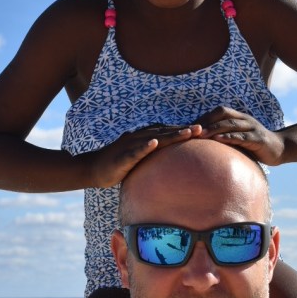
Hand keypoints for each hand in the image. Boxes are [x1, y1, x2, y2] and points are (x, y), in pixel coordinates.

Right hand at [87, 124, 202, 186]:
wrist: (92, 169)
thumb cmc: (117, 165)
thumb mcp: (139, 160)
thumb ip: (153, 159)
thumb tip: (169, 164)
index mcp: (145, 139)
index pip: (168, 133)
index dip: (184, 131)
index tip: (203, 131)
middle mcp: (140, 138)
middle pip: (165, 132)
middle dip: (184, 129)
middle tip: (203, 128)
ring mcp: (131, 145)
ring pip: (154, 138)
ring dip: (171, 134)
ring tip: (188, 132)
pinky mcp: (122, 156)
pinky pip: (135, 150)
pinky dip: (145, 146)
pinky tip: (155, 143)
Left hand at [197, 107, 284, 164]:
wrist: (279, 148)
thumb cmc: (255, 145)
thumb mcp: (240, 138)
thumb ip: (226, 137)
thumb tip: (204, 143)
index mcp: (239, 117)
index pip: (218, 112)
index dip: (203, 117)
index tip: (189, 126)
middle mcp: (244, 119)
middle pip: (222, 114)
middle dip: (205, 121)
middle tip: (190, 130)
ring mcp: (252, 127)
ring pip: (230, 124)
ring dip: (214, 128)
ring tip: (200, 134)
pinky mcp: (258, 138)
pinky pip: (242, 136)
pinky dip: (229, 137)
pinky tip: (219, 140)